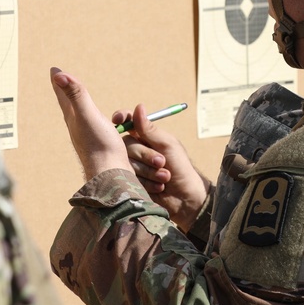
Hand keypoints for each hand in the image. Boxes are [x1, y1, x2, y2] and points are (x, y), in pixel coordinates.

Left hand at [50, 68, 132, 180]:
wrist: (111, 176)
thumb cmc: (99, 146)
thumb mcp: (88, 115)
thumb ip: (76, 95)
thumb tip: (58, 75)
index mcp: (73, 118)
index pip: (63, 94)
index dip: (60, 80)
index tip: (54, 70)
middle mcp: (78, 126)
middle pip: (69, 103)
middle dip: (66, 90)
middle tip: (61, 79)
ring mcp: (88, 136)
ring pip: (82, 114)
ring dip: (79, 103)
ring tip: (76, 96)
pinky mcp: (100, 143)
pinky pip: (96, 125)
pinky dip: (96, 117)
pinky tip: (98, 121)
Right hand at [115, 104, 208, 231]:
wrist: (186, 197)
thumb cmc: (181, 167)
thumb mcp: (167, 145)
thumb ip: (149, 129)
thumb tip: (138, 107)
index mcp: (145, 137)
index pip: (128, 122)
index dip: (121, 118)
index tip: (117, 120)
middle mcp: (137, 150)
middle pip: (127, 145)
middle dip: (146, 155)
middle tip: (162, 162)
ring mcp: (133, 166)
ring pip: (128, 162)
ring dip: (149, 171)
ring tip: (165, 177)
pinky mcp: (132, 182)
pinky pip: (130, 178)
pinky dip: (146, 182)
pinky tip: (158, 186)